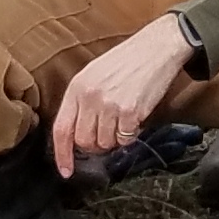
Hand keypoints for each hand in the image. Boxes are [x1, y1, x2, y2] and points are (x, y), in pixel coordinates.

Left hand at [50, 14, 194, 177]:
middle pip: (83, 141)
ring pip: (104, 143)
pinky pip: (125, 139)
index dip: (62, 154)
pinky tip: (134, 118)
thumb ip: (82, 101)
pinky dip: (130, 135)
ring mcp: (109, 105)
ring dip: (114, 139)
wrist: (156, 47)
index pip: (62, 128)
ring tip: (122, 120)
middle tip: (106, 134)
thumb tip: (77, 134)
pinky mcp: (130, 112)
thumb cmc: (126, 60)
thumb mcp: (94, 73)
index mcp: (77, 87)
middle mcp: (90, 97)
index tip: (66, 171)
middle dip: (94, 145)